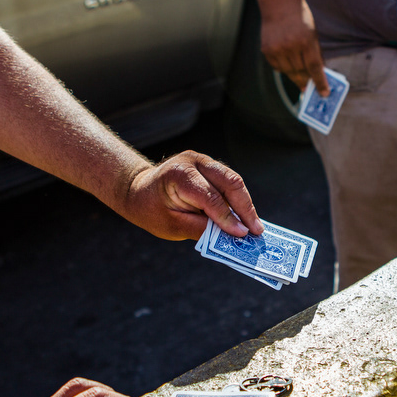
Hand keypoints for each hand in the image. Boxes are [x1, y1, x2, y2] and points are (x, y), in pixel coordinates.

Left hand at [122, 150, 261, 240]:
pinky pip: (229, 182)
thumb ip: (201, 229)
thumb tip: (230, 235)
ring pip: (233, 180)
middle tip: (257, 231)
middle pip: (229, 182)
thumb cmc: (152, 210)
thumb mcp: (172, 226)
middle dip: (245, 208)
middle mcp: (194, 161)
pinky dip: (238, 199)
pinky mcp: (210, 166)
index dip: (228, 217)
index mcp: (180, 174)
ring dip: (245, 204)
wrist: (139, 191)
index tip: (242, 234)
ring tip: (254, 226)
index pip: (210, 196)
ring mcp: (203, 160)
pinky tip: (244, 217)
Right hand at [260, 0, 328, 95]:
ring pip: (288, 72)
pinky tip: (287, 65)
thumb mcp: (313, 33)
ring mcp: (277, 49)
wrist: (279, 3)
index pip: (314, 67)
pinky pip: (277, 67)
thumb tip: (317, 74)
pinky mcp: (267, 50)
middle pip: (301, 72)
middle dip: (307, 81)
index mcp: (306, 41)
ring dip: (295, 76)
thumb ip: (315, 53)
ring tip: (300, 78)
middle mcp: (290, 46)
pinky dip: (283, 68)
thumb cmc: (300, 18)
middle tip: (309, 87)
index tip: (324, 93)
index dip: (320, 82)